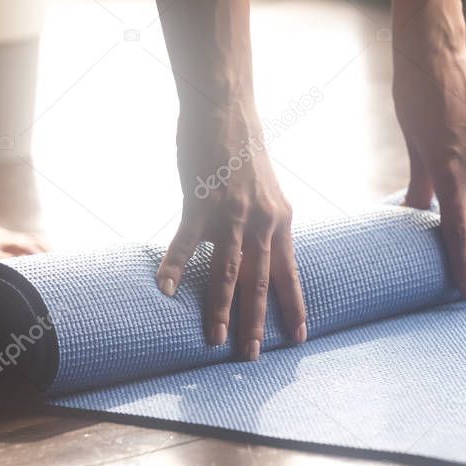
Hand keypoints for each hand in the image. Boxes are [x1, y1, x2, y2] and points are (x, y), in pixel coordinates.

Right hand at [155, 98, 306, 359]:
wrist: (226, 109)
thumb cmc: (242, 147)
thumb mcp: (267, 187)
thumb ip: (265, 219)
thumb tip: (261, 246)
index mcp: (280, 219)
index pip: (289, 273)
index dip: (294, 307)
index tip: (298, 338)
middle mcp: (262, 221)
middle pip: (260, 282)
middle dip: (256, 323)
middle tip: (253, 357)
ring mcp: (231, 214)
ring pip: (227, 271)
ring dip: (221, 308)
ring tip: (216, 340)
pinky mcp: (200, 202)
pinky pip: (185, 243)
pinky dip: (175, 267)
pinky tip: (166, 291)